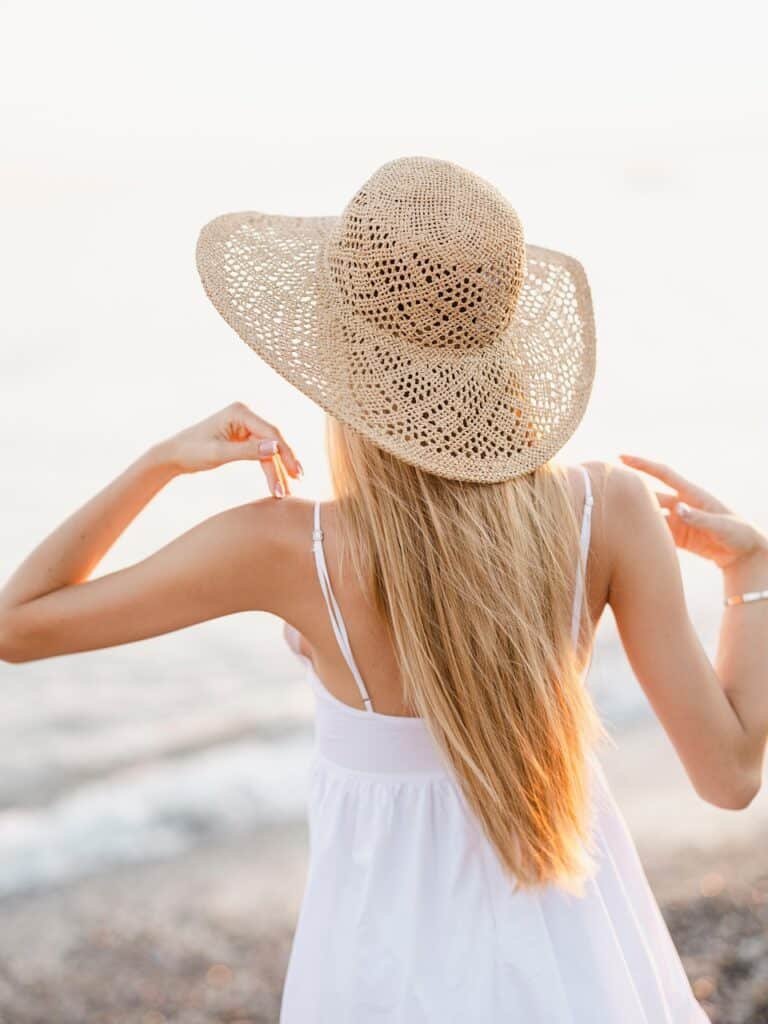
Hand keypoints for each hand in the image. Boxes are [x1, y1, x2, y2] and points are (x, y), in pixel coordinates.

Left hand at [155, 402, 301, 497]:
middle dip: (284, 463)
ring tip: (286, 491)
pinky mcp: (243, 438)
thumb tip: (276, 448)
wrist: (173, 455)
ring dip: (277, 470)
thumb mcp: (219, 453)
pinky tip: (277, 483)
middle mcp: (245, 415)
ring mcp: (245, 426)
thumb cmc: (191, 451)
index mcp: (240, 412)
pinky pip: (262, 453)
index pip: (271, 432)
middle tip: (296, 483)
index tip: (295, 473)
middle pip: (274, 441)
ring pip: (270, 450)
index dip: (286, 453)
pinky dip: (269, 468)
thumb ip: (248, 451)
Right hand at [619, 454, 766, 569]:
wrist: (746, 553)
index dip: (643, 465)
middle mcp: (681, 504)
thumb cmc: (739, 534)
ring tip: (614, 520)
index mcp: (693, 494)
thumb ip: (699, 518)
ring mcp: (678, 520)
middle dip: (631, 492)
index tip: (622, 457)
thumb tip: (677, 509)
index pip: (663, 473)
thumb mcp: (722, 525)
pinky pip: (656, 534)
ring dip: (636, 517)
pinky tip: (630, 539)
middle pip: (651, 495)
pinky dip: (645, 535)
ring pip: (651, 515)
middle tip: (607, 491)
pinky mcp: (678, 536)